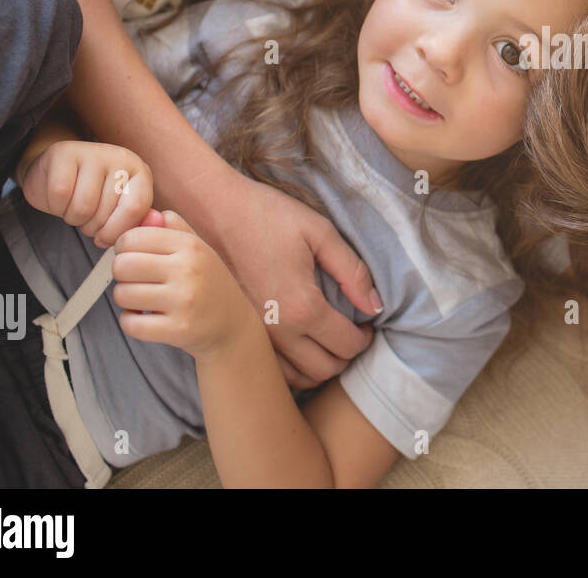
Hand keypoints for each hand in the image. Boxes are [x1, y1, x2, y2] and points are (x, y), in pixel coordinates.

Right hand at [19, 140, 153, 246]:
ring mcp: (93, 153)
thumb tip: (149, 226)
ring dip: (72, 218)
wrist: (55, 172)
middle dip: (90, 227)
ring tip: (73, 208)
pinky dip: (55, 206)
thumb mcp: (119, 206)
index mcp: (140, 173)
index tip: (103, 239)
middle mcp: (121, 158)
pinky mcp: (64, 153)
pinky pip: (60, 194)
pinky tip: (59, 199)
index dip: (116, 231)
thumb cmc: (92, 194)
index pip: (135, 208)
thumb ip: (136, 219)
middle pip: (104, 212)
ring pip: (82, 206)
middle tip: (85, 217)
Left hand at [113, 210, 264, 360]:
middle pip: (122, 265)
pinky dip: (130, 321)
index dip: (124, 249)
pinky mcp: (177, 329)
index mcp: (190, 246)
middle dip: (122, 274)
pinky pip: (129, 323)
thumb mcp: (196, 248)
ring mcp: (183, 301)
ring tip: (143, 299)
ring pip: (122, 295)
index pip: (132, 238)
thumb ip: (170, 228)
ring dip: (126, 299)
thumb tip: (146, 214)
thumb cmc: (207, 282)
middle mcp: (188, 270)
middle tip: (136, 280)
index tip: (134, 257)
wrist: (233, 323)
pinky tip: (145, 317)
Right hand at [180, 167, 381, 387]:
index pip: (346, 345)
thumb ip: (353, 272)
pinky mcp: (236, 330)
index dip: (365, 339)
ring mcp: (253, 335)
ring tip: (326, 341)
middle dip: (345, 356)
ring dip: (318, 367)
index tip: (367, 325)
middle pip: (323, 370)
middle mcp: (276, 330)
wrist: (211, 210)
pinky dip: (290, 366)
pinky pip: (269, 367)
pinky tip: (298, 343)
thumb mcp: (320, 233)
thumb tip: (375, 307)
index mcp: (302, 306)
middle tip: (351, 334)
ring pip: (295, 378)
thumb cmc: (267, 216)